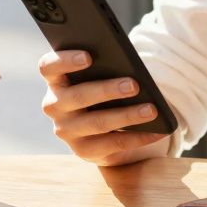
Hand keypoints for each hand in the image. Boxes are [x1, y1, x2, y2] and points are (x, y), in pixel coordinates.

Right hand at [38, 50, 169, 166]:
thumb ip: (105, 67)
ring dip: (127, 116)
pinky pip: (113, 144)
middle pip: (77, 96)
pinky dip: (138, 137)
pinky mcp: (84, 151)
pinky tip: (158, 131)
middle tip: (134, 85)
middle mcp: (54, 105)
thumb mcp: (99, 74)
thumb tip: (129, 70)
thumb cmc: (102, 86)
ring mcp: (66, 131)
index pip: (48, 66)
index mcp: (55, 79)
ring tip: (151, 110)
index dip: (66, 61)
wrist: (100, 124)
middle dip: (107, 90)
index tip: (88, 56)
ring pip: (97, 123)